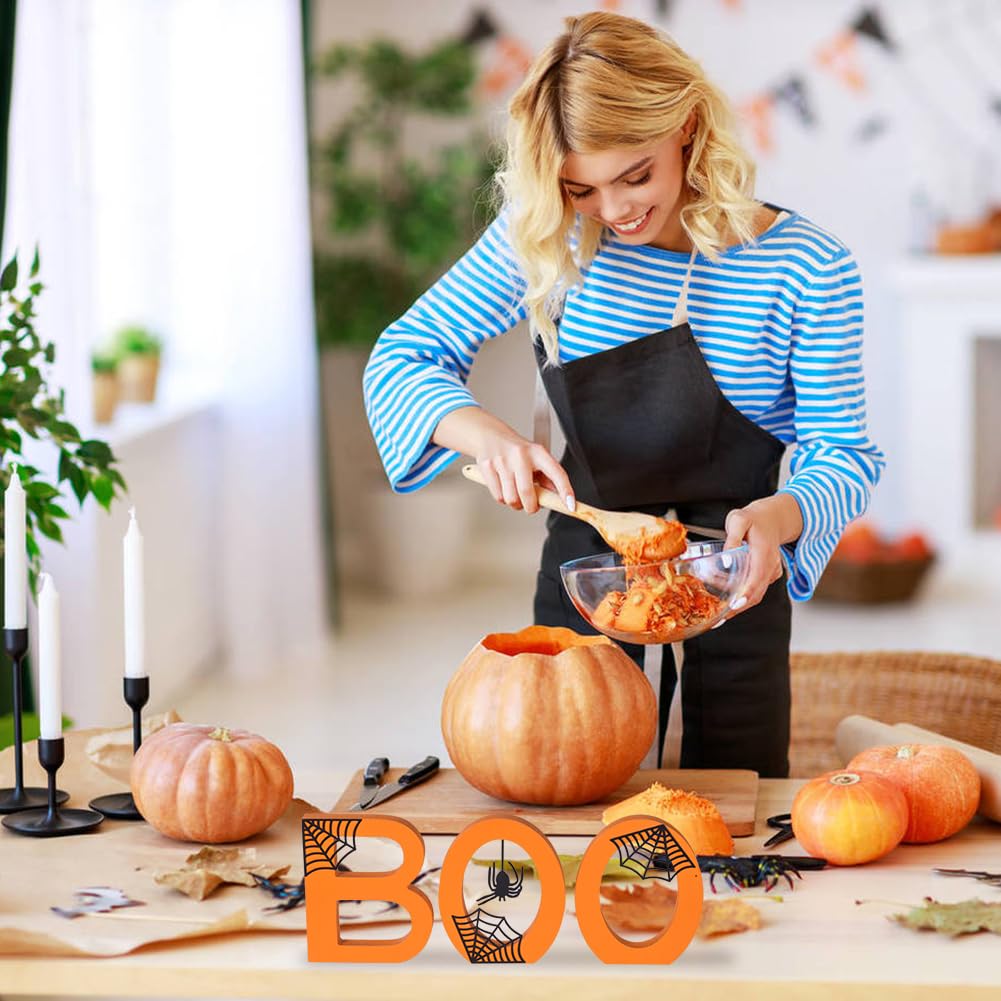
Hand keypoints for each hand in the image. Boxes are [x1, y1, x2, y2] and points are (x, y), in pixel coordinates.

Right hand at [433, 407, 574, 513]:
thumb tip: (558, 497)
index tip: (571, 505)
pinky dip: (502, 498)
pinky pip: (498, 497)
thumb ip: (547, 477)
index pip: (557, 473)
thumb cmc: (515, 450)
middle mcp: (520, 455)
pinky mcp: (487, 468)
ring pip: (511, 499)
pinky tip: (504, 488)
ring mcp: (502, 461)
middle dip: (531, 506)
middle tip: (531, 505)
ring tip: (516, 493)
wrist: (488, 435)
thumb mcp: (535, 458)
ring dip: (515, 503)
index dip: (566, 491)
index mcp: (537, 452)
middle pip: (527, 493)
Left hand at [715, 493, 802, 622]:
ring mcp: (771, 573)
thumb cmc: (754, 518)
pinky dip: (741, 595)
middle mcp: (770, 567)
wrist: (774, 518)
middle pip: (756, 594)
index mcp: (764, 554)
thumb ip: (732, 537)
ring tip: (716, 612)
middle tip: (717, 620)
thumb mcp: (739, 519)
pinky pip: (755, 589)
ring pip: (755, 594)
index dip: (745, 595)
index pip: (757, 580)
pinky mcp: (767, 576)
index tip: (734, 606)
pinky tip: (724, 597)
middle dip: (737, 608)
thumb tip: (726, 558)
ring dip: (737, 603)